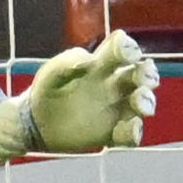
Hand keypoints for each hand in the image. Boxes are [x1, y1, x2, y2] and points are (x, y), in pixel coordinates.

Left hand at [0, 35, 158, 164]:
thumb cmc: (47, 91)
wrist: (35, 122)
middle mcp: (114, 86)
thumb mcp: (52, 73)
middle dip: (147, 75)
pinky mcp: (111, 132)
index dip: (129, 49)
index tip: (127, 54)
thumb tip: (90, 61)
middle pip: (140, 76)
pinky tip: (127, 129)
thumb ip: (68, 62)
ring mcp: (116, 109)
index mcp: (101, 66)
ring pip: (142, 103)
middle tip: (143, 79)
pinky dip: (133, 132)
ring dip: (146, 102)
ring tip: (139, 105)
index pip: (122, 52)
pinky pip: (130, 133)